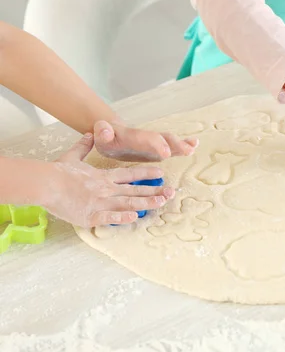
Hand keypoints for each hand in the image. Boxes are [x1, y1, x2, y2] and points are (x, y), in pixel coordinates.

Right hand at [44, 133, 174, 227]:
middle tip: (171, 192)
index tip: (161, 173)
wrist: (46, 183)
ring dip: (146, 203)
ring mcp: (101, 202)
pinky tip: (136, 218)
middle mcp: (107, 189)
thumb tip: (90, 133)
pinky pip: (111, 217)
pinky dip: (123, 217)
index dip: (147, 173)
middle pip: (135, 190)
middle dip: (154, 191)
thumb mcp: (72, 156)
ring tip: (161, 203)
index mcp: (103, 176)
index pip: (130, 174)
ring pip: (128, 203)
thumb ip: (84, 146)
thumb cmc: (57, 171)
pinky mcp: (92, 215)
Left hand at [94, 120, 198, 161]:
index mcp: (132, 136)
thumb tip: (104, 130)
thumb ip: (102, 131)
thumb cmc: (104, 137)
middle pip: (162, 138)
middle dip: (175, 144)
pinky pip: (172, 147)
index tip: (166, 153)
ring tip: (193, 147)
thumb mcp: (99, 135)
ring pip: (170, 141)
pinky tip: (194, 146)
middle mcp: (147, 137)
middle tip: (186, 150)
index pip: (146, 139)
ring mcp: (154, 142)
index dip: (156, 145)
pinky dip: (184, 146)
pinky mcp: (158, 149)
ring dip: (182, 144)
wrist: (110, 133)